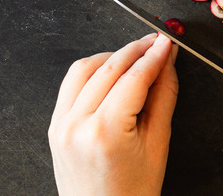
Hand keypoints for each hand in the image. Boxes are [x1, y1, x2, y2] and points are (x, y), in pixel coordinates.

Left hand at [48, 33, 178, 195]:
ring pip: (85, 69)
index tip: (166, 42)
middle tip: (156, 42)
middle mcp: (77, 125)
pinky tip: (111, 72)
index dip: (154, 55)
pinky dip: (92, 71)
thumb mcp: (158, 145)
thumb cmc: (131, 194)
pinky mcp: (55, 126)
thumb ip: (164, 97)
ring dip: (111, 56)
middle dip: (135, 49)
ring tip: (136, 56)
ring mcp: (61, 125)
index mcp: (105, 132)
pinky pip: (71, 84)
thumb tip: (167, 64)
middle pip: (109, 68)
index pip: (134, 78)